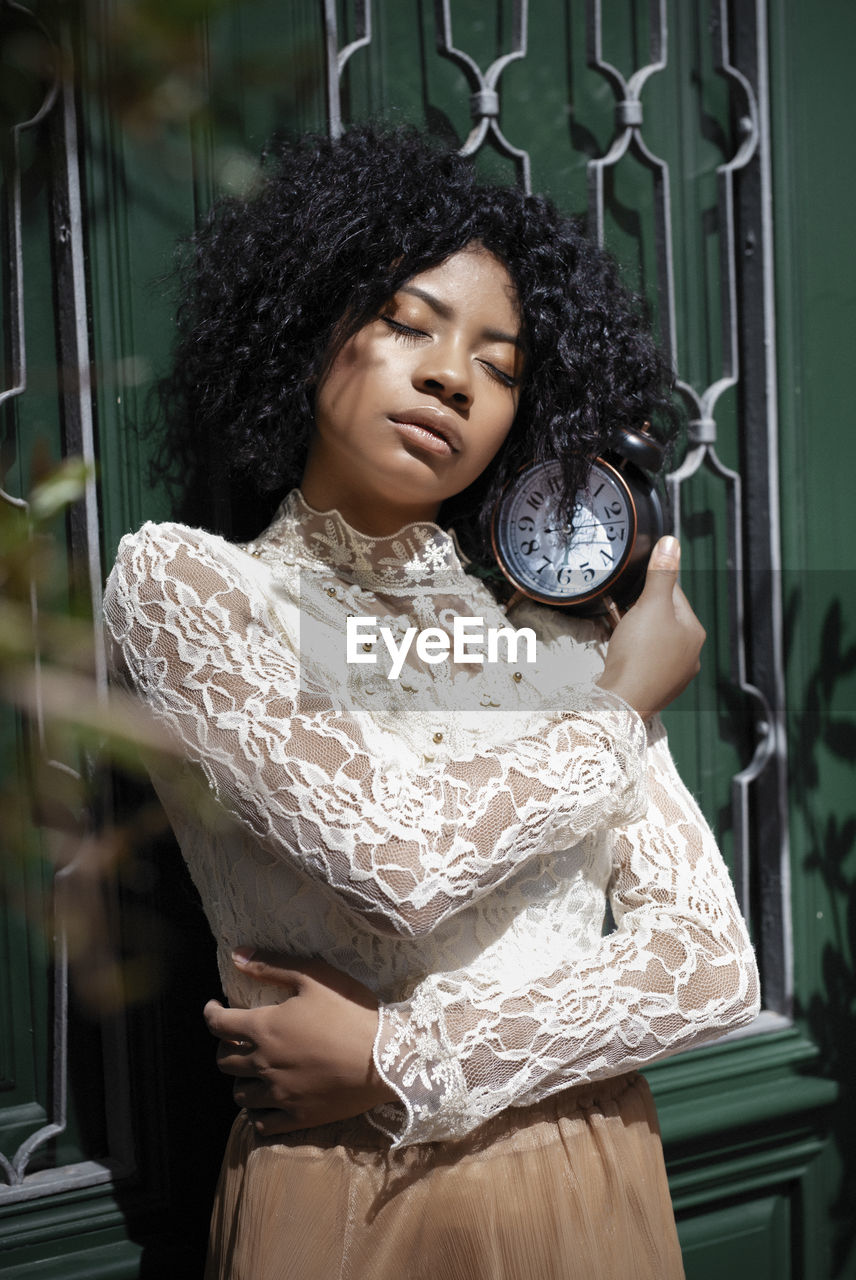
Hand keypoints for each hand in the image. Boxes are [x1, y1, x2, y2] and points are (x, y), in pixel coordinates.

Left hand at [204, 951, 395, 1136]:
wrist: (387, 1058)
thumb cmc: (351, 1011)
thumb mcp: (314, 976)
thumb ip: (271, 966)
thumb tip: (236, 955)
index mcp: (264, 1029)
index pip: (218, 1024)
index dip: (210, 1013)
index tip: (214, 1007)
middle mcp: (263, 1065)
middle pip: (224, 1061)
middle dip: (226, 1046)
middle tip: (239, 1037)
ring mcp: (280, 1096)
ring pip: (240, 1095)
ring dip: (241, 1080)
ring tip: (253, 1070)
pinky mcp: (298, 1118)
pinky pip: (262, 1124)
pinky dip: (258, 1114)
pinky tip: (267, 1102)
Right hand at [597, 536, 704, 720]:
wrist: (622, 702)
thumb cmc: (639, 656)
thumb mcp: (651, 605)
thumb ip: (661, 573)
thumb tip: (671, 544)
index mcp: (694, 632)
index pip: (675, 595)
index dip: (651, 587)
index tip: (633, 589)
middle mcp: (689, 655)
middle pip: (663, 619)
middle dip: (642, 611)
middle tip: (622, 610)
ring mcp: (673, 675)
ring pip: (653, 641)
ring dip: (636, 633)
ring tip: (620, 631)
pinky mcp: (654, 688)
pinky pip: (643, 661)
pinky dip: (632, 654)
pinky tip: (620, 653)